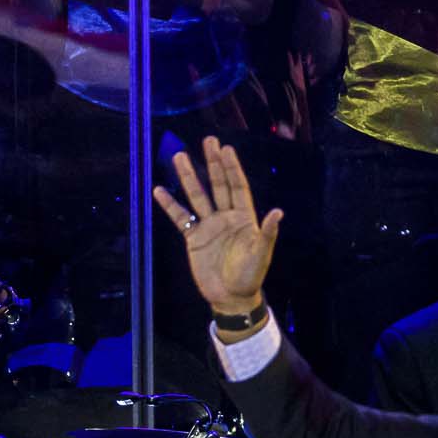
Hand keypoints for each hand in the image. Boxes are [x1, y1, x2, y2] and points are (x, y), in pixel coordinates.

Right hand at [154, 136, 280, 317]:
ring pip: (197, 196)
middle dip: (212, 163)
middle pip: (217, 184)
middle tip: (208, 140)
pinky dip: (170, 205)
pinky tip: (159, 190)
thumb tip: (277, 212)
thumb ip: (267, 233)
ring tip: (179, 156)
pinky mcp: (193, 238)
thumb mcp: (261, 254)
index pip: (237, 187)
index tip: (226, 149)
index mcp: (244, 218)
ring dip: (188, 177)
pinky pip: (180, 217)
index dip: (232, 168)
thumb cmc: (250, 275)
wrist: (231, 296)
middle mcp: (225, 217)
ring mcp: (208, 226)